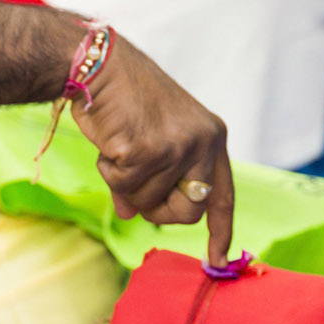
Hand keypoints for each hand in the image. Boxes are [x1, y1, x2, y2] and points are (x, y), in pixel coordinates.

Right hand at [70, 33, 235, 265]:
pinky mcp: (150, 151)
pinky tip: (109, 144)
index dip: (222, 230)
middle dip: (159, 212)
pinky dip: (110, 173)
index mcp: (212, 137)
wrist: (101, 64)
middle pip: (189, 212)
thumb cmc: (123, 99)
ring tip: (117, 148)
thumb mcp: (150, 138)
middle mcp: (204, 143)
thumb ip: (153, 178)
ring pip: (150, 202)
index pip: (223, 195)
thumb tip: (131, 214)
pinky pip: (126, 188)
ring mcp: (179, 147)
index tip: (219, 259)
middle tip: (134, 195)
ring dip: (125, 186)